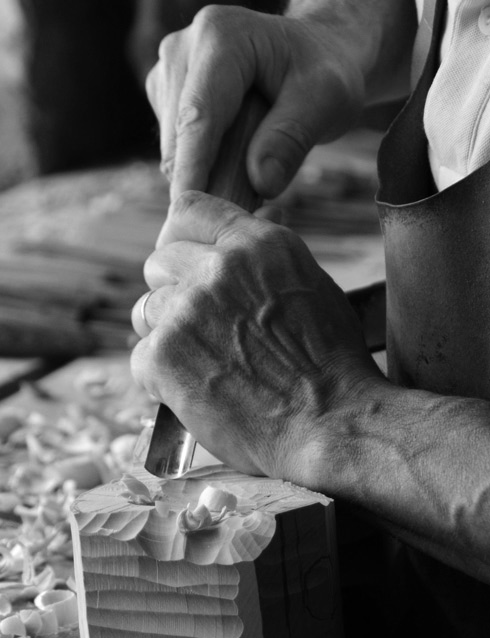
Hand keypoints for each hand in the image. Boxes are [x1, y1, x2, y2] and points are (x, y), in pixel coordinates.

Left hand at [131, 192, 384, 485]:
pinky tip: (197, 395)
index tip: (188, 266)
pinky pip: (140, 359)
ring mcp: (187, 310)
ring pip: (144, 312)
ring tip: (205, 369)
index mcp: (258, 245)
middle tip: (201, 334)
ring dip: (165, 339)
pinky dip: (161, 382)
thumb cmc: (333, 369)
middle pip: (159, 262)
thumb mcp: (314, 290)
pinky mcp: (164, 356)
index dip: (183, 240)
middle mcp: (218, 268)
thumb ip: (272, 258)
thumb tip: (263, 214)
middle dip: (172, 294)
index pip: (190, 210)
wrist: (332, 427)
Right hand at [146, 5, 365, 203]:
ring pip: (172, 152)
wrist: (314, 56)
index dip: (193, 170)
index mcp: (220, 37)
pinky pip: (176, 152)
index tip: (192, 215)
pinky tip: (235, 163)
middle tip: (250, 211)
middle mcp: (183, 49)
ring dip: (205, 177)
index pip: (198, 116)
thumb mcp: (326, 100)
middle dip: (204, 181)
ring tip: (252, 175)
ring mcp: (169, 73)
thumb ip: (293, 138)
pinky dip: (201, 170)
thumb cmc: (324, 72)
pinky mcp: (165, 97)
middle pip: (178, 139)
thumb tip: (262, 183)